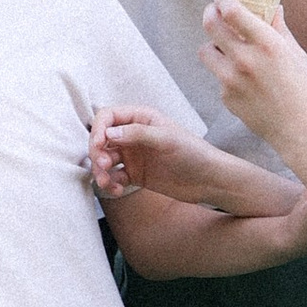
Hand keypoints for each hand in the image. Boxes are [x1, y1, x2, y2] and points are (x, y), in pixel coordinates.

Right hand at [88, 104, 221, 202]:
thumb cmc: (194, 153)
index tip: (98, 145)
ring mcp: (133, 155)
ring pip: (105, 159)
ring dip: (100, 170)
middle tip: (103, 166)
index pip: (108, 116)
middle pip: (101, 138)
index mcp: (142, 118)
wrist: (209, 180)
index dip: (98, 129)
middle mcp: (134, 135)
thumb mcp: (167, 139)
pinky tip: (118, 190)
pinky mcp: (135, 174)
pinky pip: (113, 176)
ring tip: (107, 182)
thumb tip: (108, 133)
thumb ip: (138, 134)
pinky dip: (110, 183)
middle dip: (97, 152)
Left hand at [200, 0, 306, 158]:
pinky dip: (226, 73)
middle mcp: (245, 60)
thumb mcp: (297, 54)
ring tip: (225, 47)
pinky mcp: (226, 97)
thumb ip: (280, 29)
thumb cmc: (304, 91)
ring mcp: (232, 80)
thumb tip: (273, 8)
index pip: (233, 11)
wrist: (300, 130)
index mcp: (267, 45)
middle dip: (210, 13)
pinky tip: (244, 81)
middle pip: (211, 26)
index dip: (223, 0)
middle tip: (214, 12)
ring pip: (205, 51)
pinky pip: (218, 77)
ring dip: (213, 45)